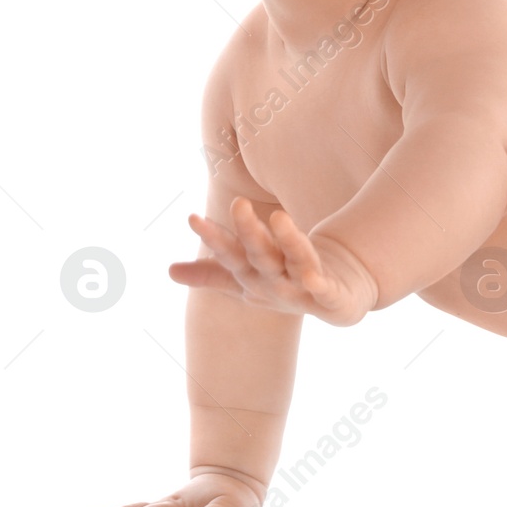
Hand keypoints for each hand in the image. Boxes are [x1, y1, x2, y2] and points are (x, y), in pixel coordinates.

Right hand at [169, 197, 378, 325]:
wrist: (338, 304)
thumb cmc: (286, 285)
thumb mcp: (247, 279)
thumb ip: (212, 274)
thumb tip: (168, 271)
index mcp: (254, 275)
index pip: (230, 255)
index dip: (213, 238)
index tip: (192, 217)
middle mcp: (274, 283)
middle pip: (260, 255)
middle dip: (250, 231)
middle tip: (239, 202)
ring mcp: (303, 290)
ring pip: (294, 262)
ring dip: (288, 243)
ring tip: (280, 217)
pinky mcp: (331, 296)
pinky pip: (325, 289)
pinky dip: (319, 284)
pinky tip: (313, 277)